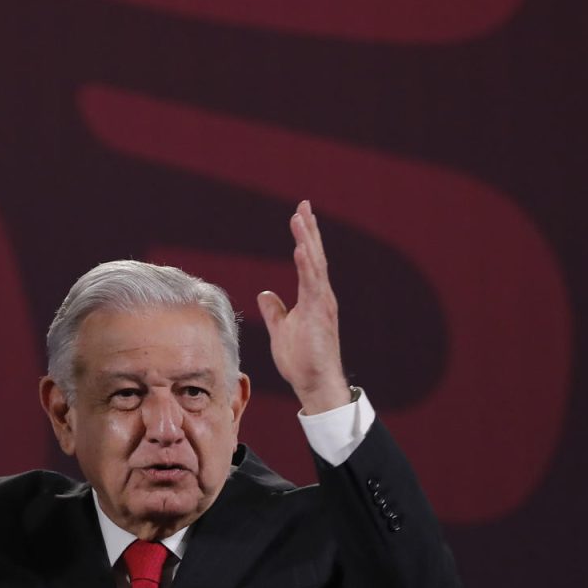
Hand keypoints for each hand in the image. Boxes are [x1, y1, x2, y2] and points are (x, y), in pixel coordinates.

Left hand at [256, 201, 351, 414]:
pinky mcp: (320, 315)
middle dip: (309, 230)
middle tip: (303, 204)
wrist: (315, 383)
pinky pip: (313, 285)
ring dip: (307, 240)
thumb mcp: (281, 329)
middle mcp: (321, 296)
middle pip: (314, 256)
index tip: (299, 214)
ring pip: (315, 265)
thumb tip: (265, 294)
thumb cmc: (301, 360)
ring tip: (301, 217)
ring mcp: (322, 304)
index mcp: (312, 298)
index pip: (308, 261)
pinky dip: (307, 265)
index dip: (304, 237)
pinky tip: (301, 248)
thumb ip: (275, 311)